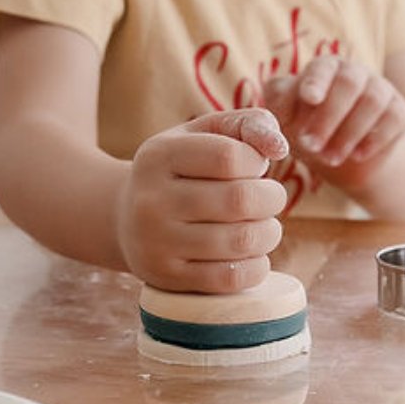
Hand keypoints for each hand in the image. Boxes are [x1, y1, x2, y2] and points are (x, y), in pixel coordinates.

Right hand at [116, 108, 289, 292]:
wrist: (126, 220)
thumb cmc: (181, 171)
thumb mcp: (202, 135)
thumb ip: (247, 125)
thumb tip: (278, 148)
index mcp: (158, 156)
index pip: (228, 156)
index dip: (257, 162)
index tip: (255, 167)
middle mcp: (151, 200)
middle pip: (240, 200)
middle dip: (272, 198)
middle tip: (271, 198)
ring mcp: (156, 243)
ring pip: (240, 240)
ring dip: (269, 233)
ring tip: (264, 226)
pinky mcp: (167, 278)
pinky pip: (229, 278)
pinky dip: (256, 266)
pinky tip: (251, 254)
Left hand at [264, 54, 404, 171]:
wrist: (339, 159)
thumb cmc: (305, 131)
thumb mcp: (285, 120)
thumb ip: (279, 106)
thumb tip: (275, 99)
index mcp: (324, 68)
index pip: (322, 68)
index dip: (316, 81)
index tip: (309, 98)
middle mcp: (354, 72)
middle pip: (349, 82)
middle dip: (329, 116)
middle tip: (312, 145)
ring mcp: (380, 89)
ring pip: (373, 101)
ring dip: (349, 133)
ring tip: (330, 159)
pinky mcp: (399, 111)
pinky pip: (393, 119)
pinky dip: (375, 139)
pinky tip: (356, 155)